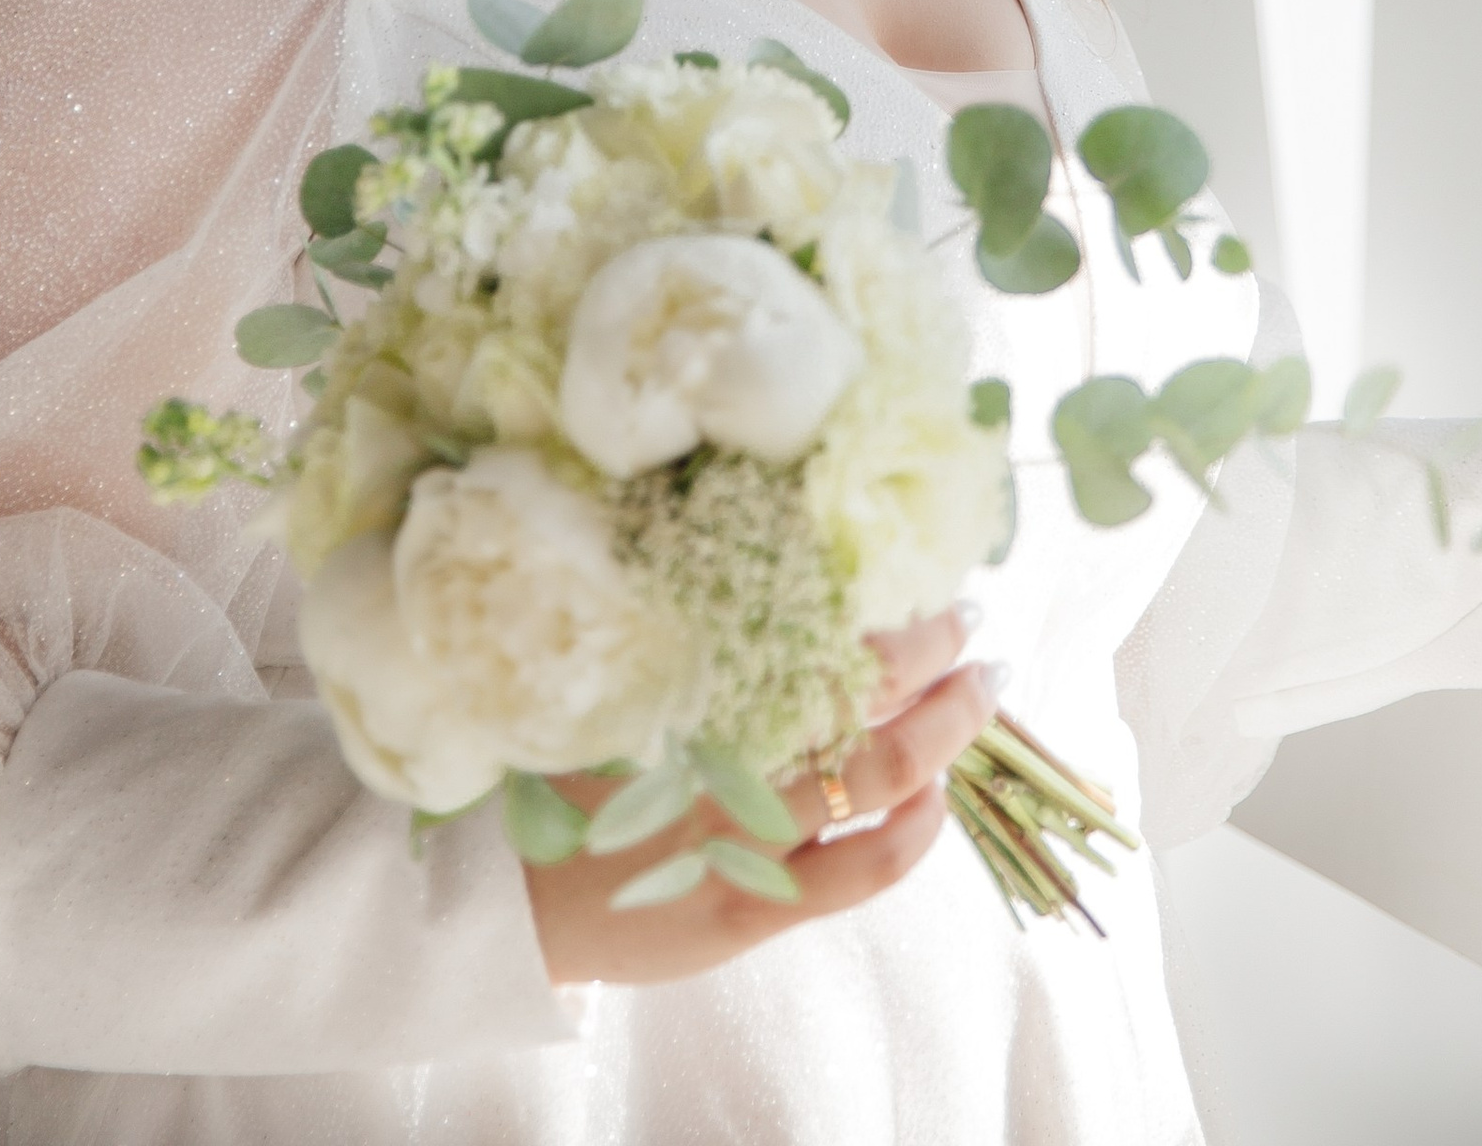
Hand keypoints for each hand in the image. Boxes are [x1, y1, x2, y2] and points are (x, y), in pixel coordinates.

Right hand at [523, 614, 998, 985]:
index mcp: (690, 681)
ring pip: (883, 775)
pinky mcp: (752, 907)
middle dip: (935, 654)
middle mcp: (725, 754)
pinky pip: (866, 869)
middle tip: (971, 622)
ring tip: (981, 690)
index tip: (923, 582)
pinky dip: (918, 828)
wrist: (500, 898)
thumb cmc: (552, 772)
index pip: (813, 628)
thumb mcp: (609, 683)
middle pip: (864, 691)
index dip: (882, 606)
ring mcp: (745, 837)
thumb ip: (681, 639)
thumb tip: (761, 574)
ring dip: (947, 728)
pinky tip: (936, 796)